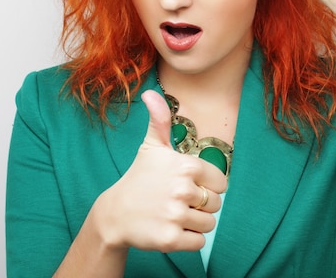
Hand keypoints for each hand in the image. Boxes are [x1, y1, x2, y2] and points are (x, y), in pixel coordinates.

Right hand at [93, 89, 227, 252]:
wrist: (115, 214)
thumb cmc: (139, 177)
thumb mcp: (151, 146)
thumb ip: (159, 119)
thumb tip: (150, 93)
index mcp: (186, 166)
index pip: (220, 182)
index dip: (207, 185)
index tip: (188, 185)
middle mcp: (182, 190)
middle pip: (216, 204)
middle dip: (201, 205)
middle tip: (178, 201)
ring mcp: (176, 215)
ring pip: (209, 223)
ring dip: (195, 222)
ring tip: (174, 214)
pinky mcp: (171, 239)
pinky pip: (199, 242)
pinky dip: (189, 239)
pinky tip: (172, 228)